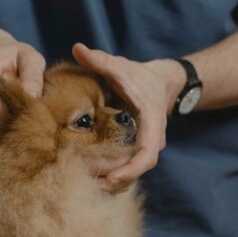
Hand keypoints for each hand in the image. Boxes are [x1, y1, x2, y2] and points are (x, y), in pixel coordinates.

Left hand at [72, 43, 184, 191]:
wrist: (161, 83)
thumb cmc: (140, 76)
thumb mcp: (121, 66)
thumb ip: (100, 60)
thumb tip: (77, 48)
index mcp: (151, 123)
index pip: (147, 155)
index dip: (131, 170)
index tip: (111, 179)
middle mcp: (152, 140)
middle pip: (138, 171)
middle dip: (116, 181)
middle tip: (90, 187)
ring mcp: (146, 147)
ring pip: (133, 173)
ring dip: (113, 183)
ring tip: (88, 189)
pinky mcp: (138, 150)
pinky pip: (129, 169)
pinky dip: (114, 176)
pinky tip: (94, 181)